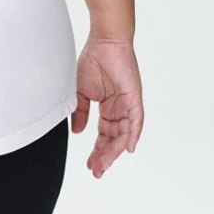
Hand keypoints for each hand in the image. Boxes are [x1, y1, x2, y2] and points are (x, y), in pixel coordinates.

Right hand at [71, 37, 142, 176]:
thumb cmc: (93, 60)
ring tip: (105, 164)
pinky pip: (136, 119)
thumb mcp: (81, 92)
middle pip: (114, 138)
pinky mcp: (134, 96)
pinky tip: (127, 148)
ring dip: (115, 150)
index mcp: (107, 106)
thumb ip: (80, 112)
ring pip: (124, 133)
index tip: (90, 165)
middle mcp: (119, 107)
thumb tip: (77, 132)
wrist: (104, 42)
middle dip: (105, 155)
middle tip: (97, 171)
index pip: (104, 134)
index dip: (97, 150)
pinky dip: (133, 134)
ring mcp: (128, 103)